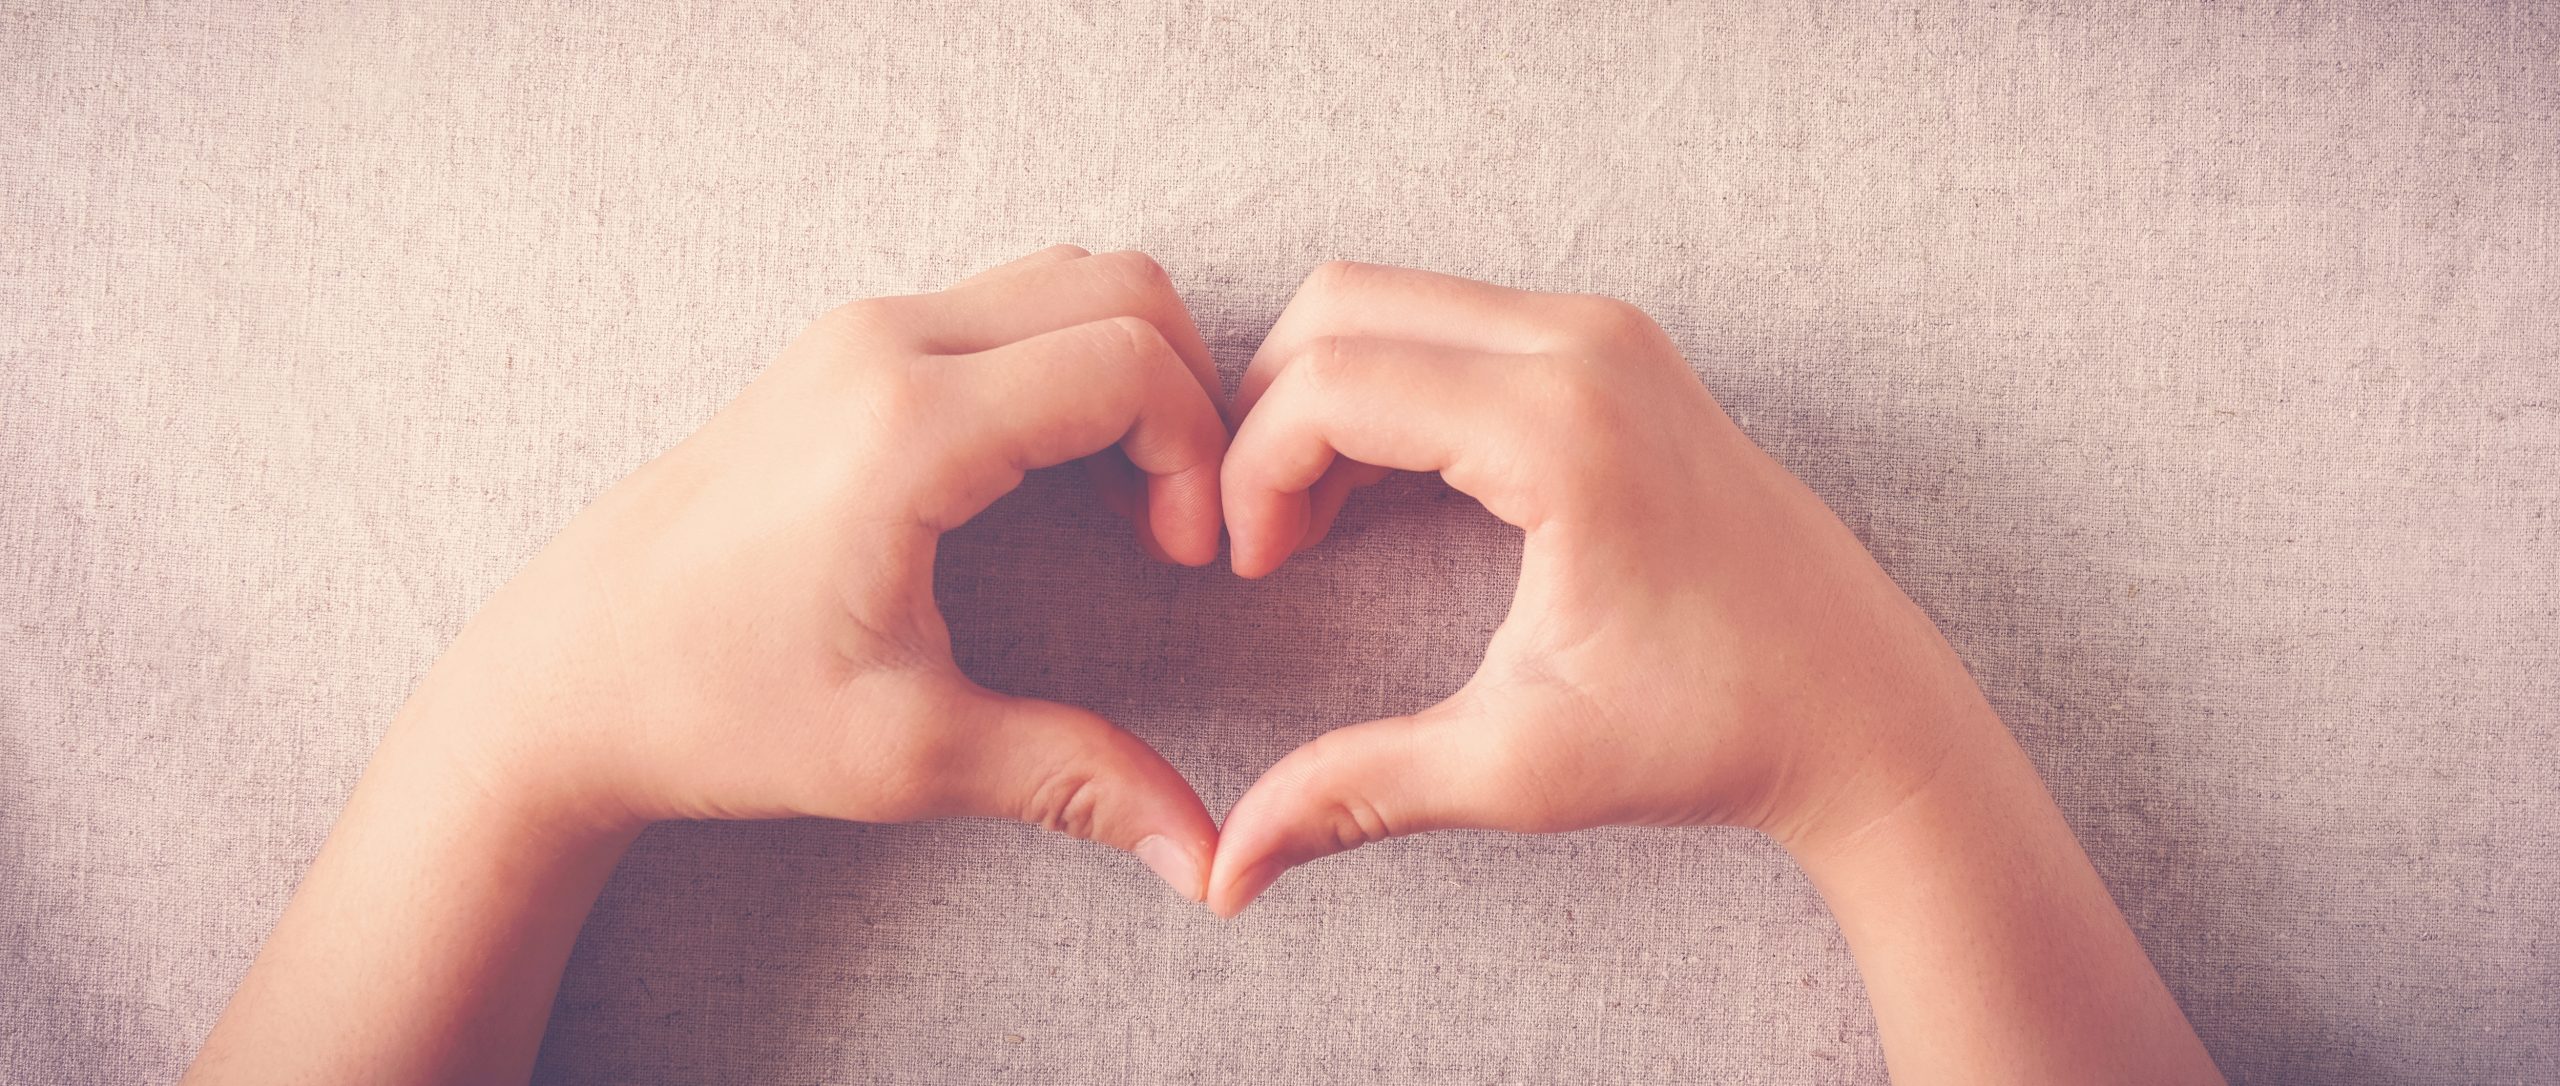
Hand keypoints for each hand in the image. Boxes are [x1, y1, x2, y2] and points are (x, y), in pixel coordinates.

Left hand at [405, 244, 1228, 897]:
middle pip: (1119, 290)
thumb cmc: (712, 709)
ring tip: (1128, 502)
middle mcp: (882, 343)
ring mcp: (855, 333)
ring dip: (1131, 372)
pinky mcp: (840, 350)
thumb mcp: (907, 754)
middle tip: (1176, 524)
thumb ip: (1072, 779)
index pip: (1129, 365)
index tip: (1186, 559)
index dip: (1201, 458)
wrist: (563, 677)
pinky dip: (1070, 366)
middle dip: (1188, 398)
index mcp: (906, 425)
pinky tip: (1058, 482)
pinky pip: (1004, 307)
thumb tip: (1204, 861)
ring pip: (1065, 281)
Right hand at [1205, 261, 2005, 915]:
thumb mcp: (1517, 768)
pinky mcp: (1618, 350)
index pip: (1330, 386)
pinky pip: (1452, 321)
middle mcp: (1586, 347)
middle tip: (1262, 539)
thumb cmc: (1710, 733)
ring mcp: (1608, 335)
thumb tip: (1228, 872)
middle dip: (1266, 414)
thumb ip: (1356, 794)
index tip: (1249, 570)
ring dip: (1324, 397)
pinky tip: (1374, 497)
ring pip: (1390, 299)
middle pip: (1341, 305)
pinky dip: (1386, 386)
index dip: (1250, 474)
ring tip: (1308, 527)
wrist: (1861, 709)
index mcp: (1561, 430)